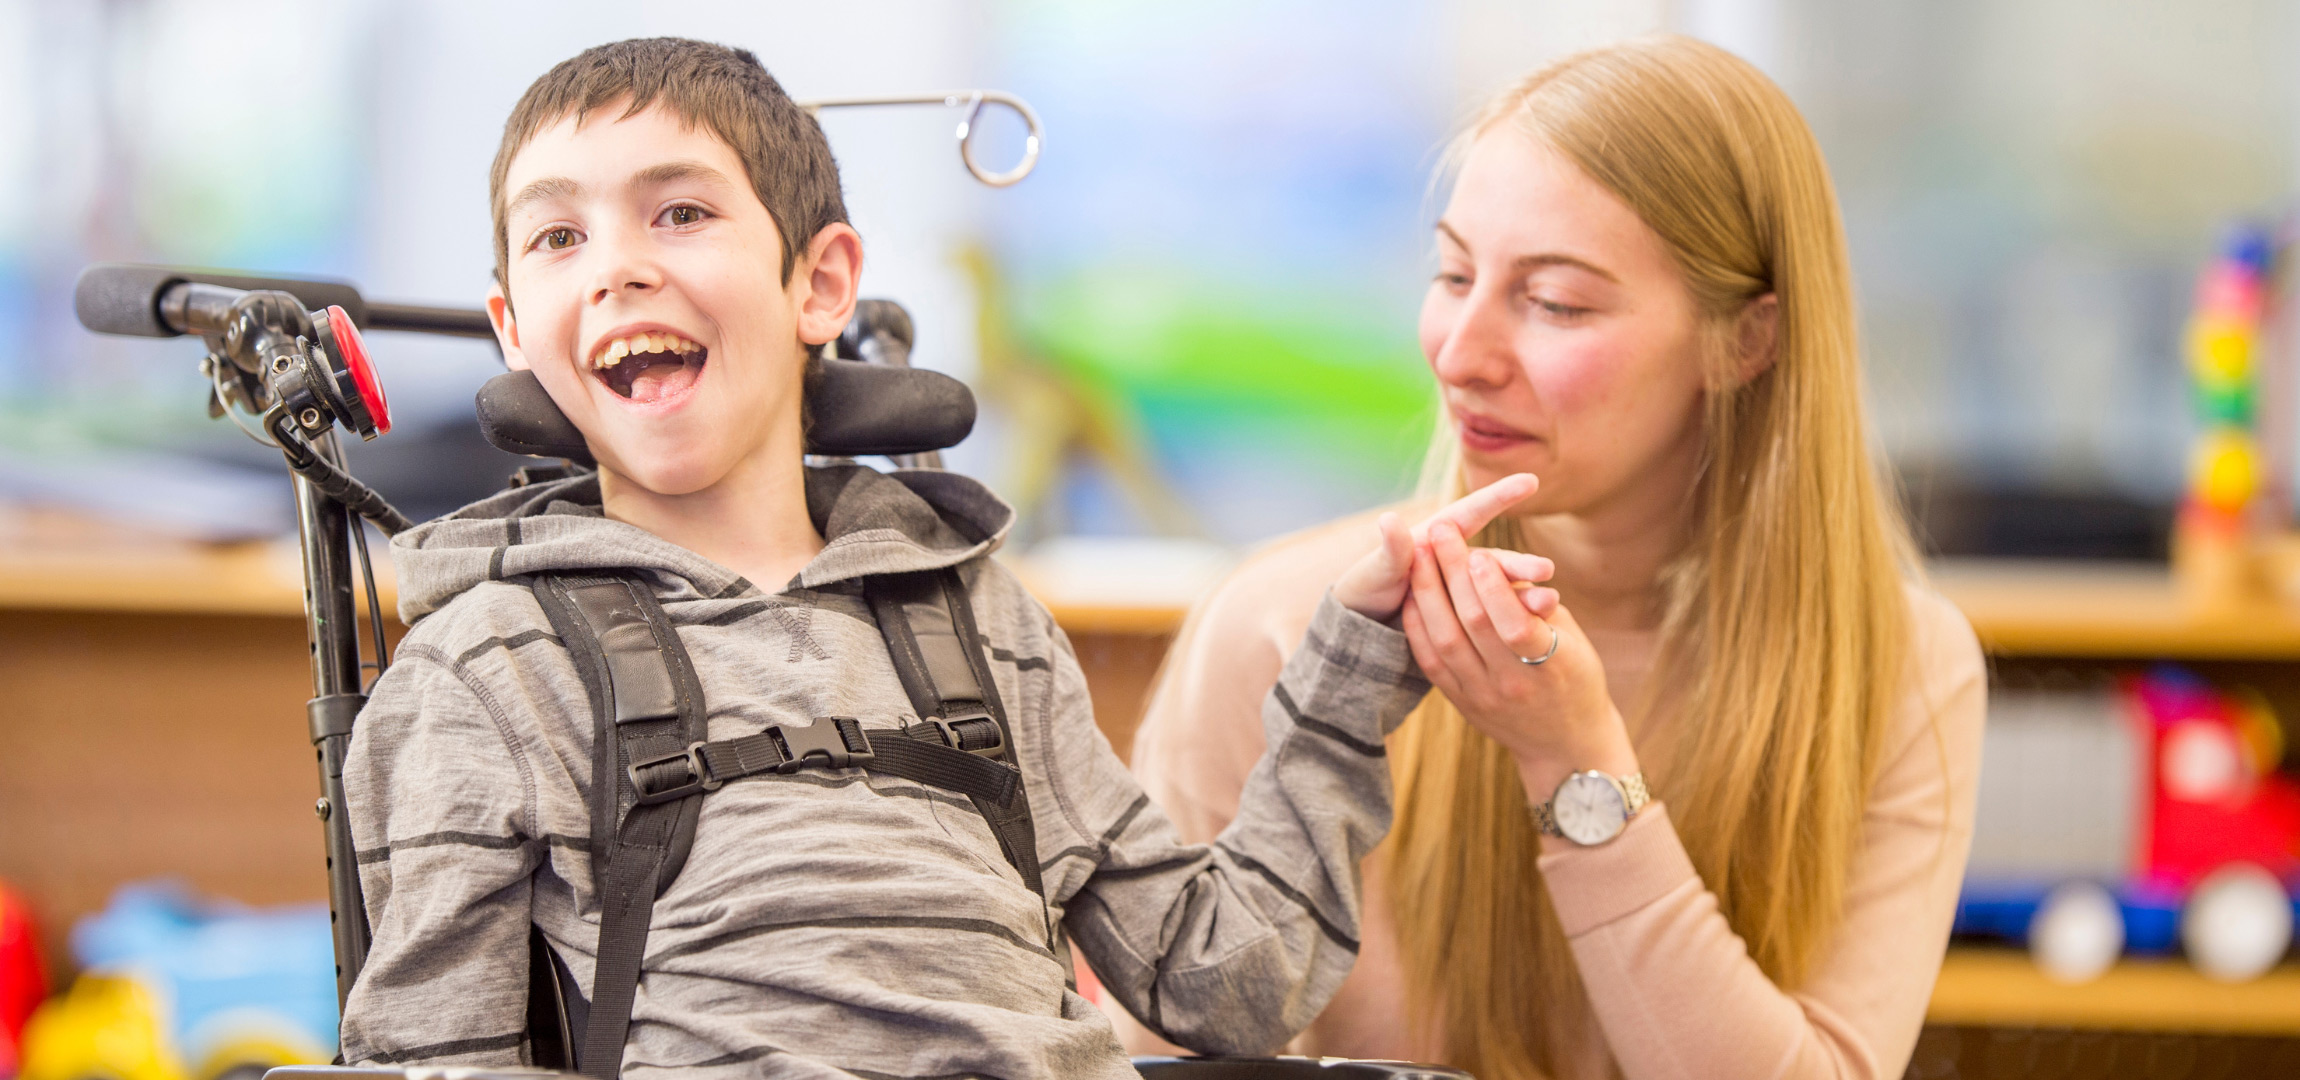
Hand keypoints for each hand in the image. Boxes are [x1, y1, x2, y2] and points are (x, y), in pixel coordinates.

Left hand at [1334, 473, 1558, 621]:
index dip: (1498, 496)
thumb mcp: (1375, 572)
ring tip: (1549, 604)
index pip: (1471, 513)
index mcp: (1437, 540)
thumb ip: (1391, 551)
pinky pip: (1495, 619)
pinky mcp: (1471, 619)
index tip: (1529, 481)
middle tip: (1545, 570)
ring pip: (1501, 591)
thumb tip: (1390, 520)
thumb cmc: (1367, 590)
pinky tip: (1539, 625)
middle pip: (1494, 560)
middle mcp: (1458, 563)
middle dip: (1520, 564)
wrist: (1364, 628)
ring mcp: (1467, 591)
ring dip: (1524, 596)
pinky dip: (1515, 621)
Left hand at [1400, 518, 1636, 802]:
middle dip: (1453, 572)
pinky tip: (1411, 596)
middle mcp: (1512, 683)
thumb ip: (1539, 605)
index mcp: (1549, 664)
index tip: (1478, 551)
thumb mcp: (1572, 639)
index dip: (1492, 587)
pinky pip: (1431, 663)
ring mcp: (1483, 696)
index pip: (1512, 623)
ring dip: (1428, 593)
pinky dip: (1418, 627)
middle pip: (1472, 623)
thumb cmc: (1576, 678)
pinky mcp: (1462, 703)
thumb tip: (1508, 566)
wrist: (1566, 745)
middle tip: (1439, 530)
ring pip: (1446, 640)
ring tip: (1418, 554)